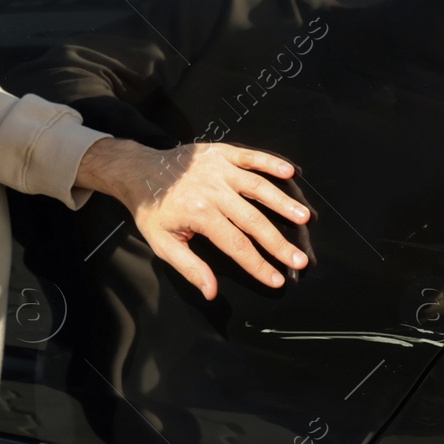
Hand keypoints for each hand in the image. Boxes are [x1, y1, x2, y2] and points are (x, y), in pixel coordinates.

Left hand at [76, 138, 312, 299]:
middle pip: (253, 220)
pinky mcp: (222, 152)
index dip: (258, 265)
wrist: (139, 170)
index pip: (236, 245)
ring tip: (304, 218)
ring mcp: (219, 169)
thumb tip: (211, 291)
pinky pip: (250, 156)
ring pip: (257, 187)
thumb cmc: (152, 210)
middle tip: (300, 260)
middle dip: (278, 243)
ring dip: (283, 202)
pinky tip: (290, 171)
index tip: (277, 279)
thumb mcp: (163, 243)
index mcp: (198, 214)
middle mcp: (212, 190)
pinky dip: (271, 162)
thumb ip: (189, 267)